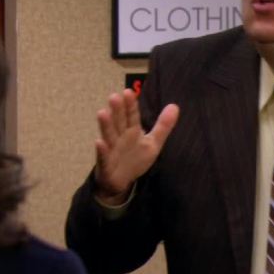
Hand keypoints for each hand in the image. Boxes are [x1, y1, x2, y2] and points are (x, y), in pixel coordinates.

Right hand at [93, 89, 179, 204]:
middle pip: (119, 122)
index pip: (132, 116)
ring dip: (106, 125)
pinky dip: (101, 150)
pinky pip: (103, 156)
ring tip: (102, 112)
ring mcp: (111, 149)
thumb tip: (174, 105)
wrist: (120, 181)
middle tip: (114, 96)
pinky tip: (98, 142)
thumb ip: (163, 126)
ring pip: (109, 135)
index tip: (128, 92)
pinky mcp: (106, 163)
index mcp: (132, 131)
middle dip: (117, 110)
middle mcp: (120, 137)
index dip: (131, 105)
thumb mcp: (153, 143)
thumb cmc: (135, 158)